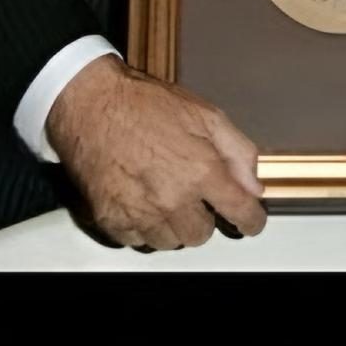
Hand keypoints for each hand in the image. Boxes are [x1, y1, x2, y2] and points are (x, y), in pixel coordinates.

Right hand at [46, 54, 267, 249]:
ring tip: (164, 194)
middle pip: (202, 235)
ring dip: (173, 224)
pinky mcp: (111, 220)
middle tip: (194, 193)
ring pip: (170, 242)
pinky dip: (142, 226)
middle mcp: (172, 198)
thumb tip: (254, 185)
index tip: (251, 221)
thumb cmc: (145, 104)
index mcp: (201, 170)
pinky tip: (141, 199)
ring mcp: (140, 213)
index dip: (251, 220)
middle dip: (204, 217)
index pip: (240, 213)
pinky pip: (137, 241)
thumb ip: (238, 151)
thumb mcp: (206, 114)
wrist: (91, 104)